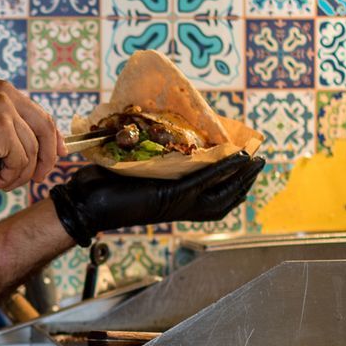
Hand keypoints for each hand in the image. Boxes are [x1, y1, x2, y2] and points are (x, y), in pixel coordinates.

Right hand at [0, 78, 61, 191]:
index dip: (51, 137)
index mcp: (0, 88)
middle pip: (44, 128)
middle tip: (38, 179)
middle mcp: (5, 93)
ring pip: (30, 151)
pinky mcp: (2, 129)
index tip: (56, 154)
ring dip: (17, 175)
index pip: (38, 113)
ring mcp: (5, 109)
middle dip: (45, 158)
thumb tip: (30, 149)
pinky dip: (8, 178)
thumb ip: (2, 126)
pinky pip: (18, 162)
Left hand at [48, 152, 265, 245]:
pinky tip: (237, 157)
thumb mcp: (134, 172)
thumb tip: (157, 138)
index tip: (246, 167)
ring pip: (220, 192)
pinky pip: (203, 181)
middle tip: (260, 162)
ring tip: (255, 159)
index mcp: (173, 202)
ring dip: (241, 176)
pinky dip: (223, 170)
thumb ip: (151, 161)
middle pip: (224, 199)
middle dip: (245, 182)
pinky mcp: (169, 195)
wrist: (85, 203)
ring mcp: (176, 202)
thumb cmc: (102, 188)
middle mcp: (179, 206)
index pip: (212, 198)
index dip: (233, 185)